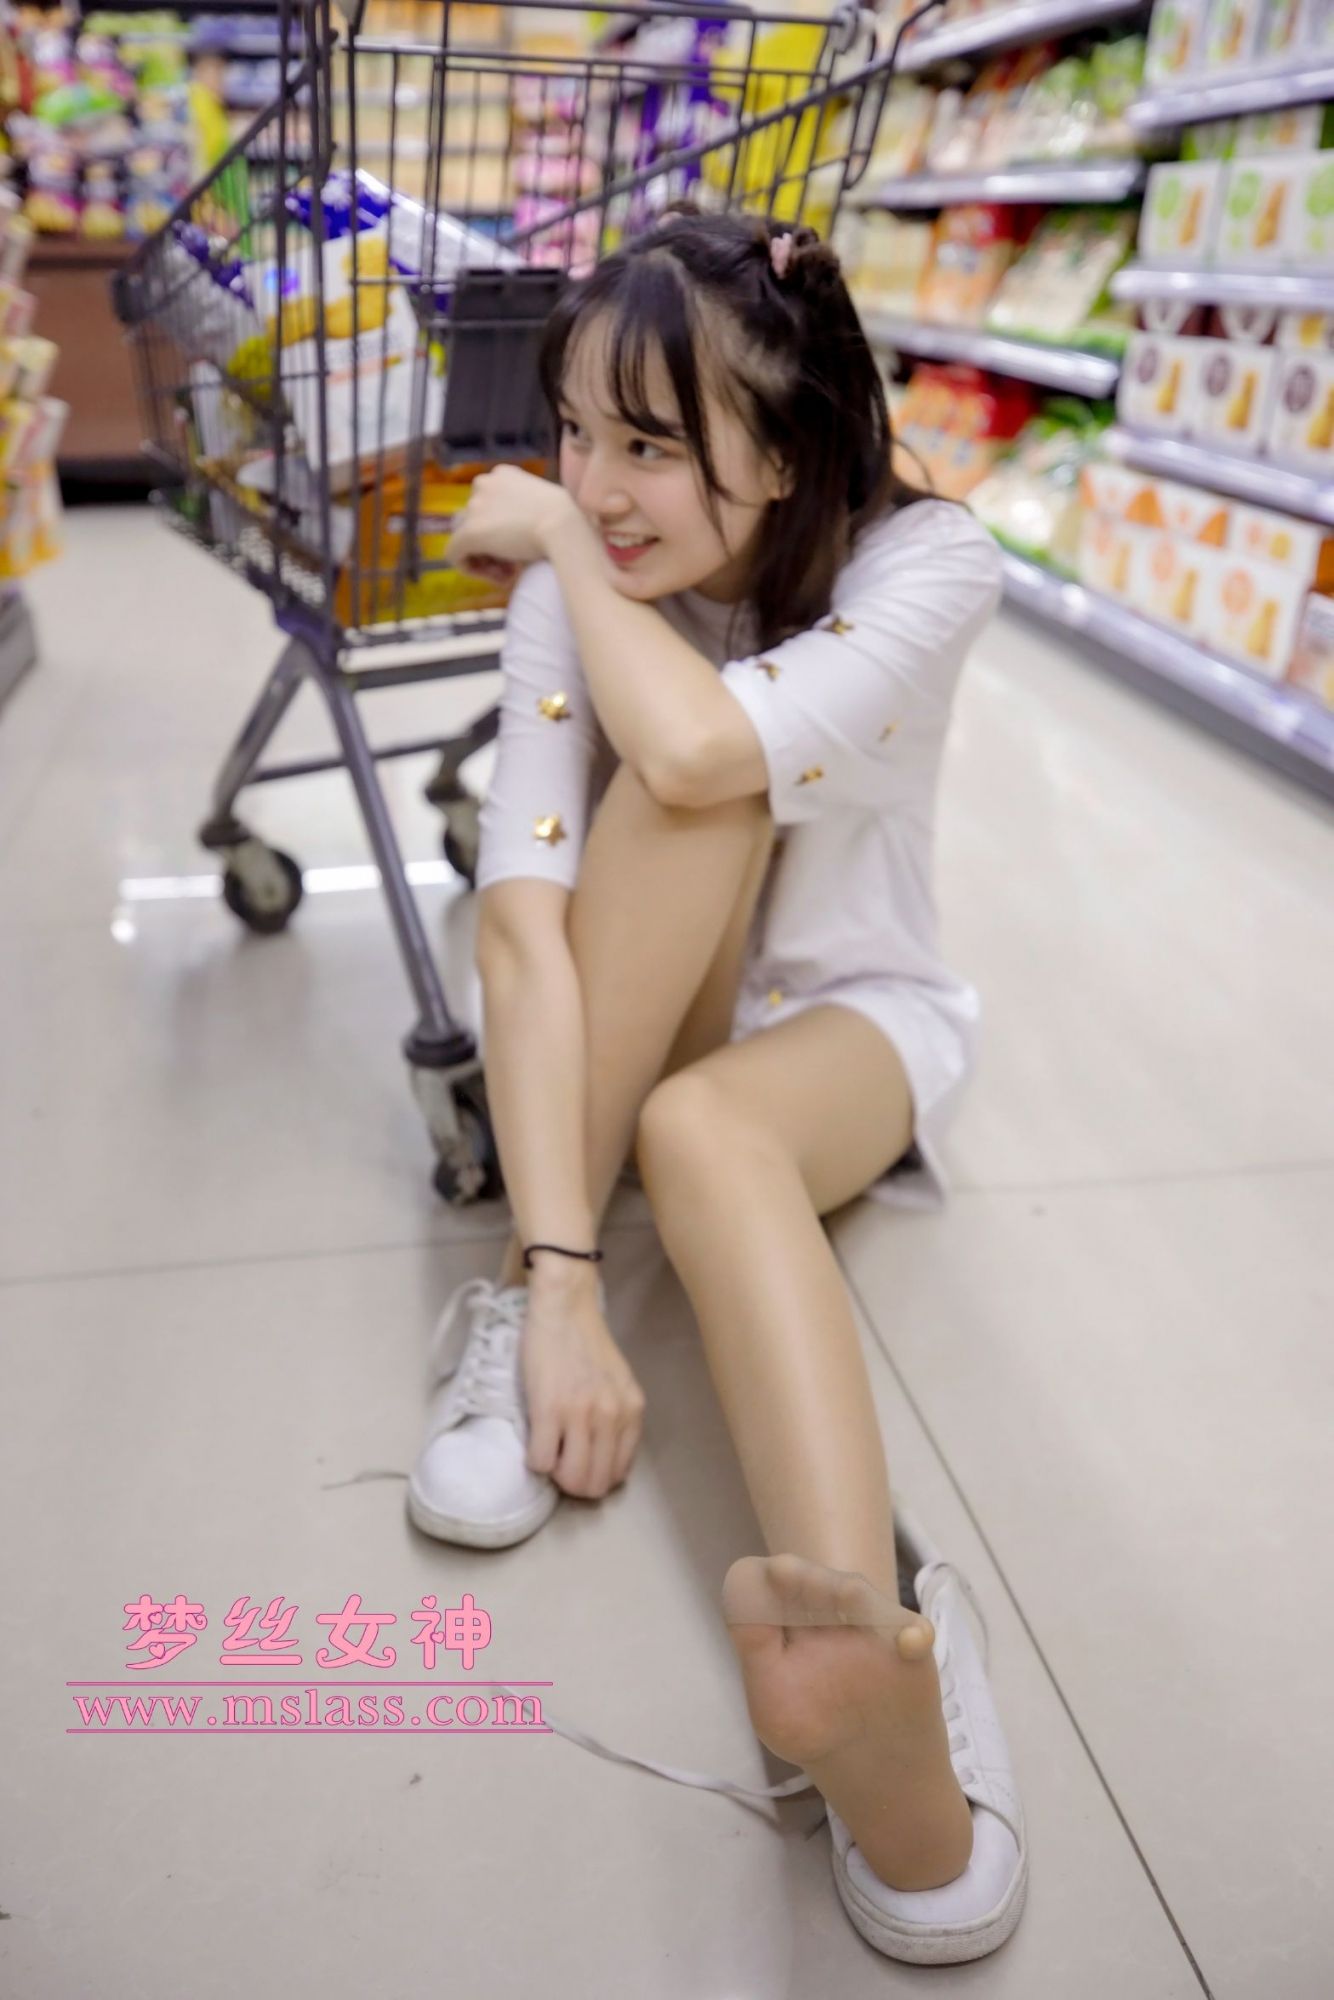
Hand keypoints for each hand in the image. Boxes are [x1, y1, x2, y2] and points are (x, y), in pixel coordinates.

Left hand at [448, 465, 577, 579]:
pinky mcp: (469, 532)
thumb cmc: (569, 516)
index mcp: (503, 474)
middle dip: (492, 545)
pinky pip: (455, 554)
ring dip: (486, 558)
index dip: (500, 530)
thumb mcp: (546, 503)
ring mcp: (475, 507)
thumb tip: (525, 529)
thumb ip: (528, 509)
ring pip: (466, 539)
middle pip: (475, 521)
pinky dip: (471, 569)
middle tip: (514, 564)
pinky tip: (497, 577)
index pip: (488, 504)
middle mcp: (484, 484)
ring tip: (509, 573)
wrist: (565, 526)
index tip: (519, 546)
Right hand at [521, 1275, 646, 1498]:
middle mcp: (610, 1417)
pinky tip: (535, 1440)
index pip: (618, 1474)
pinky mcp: (548, 1409)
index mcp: (632, 1413)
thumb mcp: (619, 1384)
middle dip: (575, 1484)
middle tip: (561, 1465)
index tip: (581, 1464)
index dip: (595, 1478)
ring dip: (555, 1475)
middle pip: (594, 1484)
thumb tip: (602, 1459)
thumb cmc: (587, 1344)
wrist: (564, 1309)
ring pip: (570, 1479)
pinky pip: (540, 1461)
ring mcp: (579, 1415)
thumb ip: (618, 1419)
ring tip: (548, 1455)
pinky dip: (535, 1460)